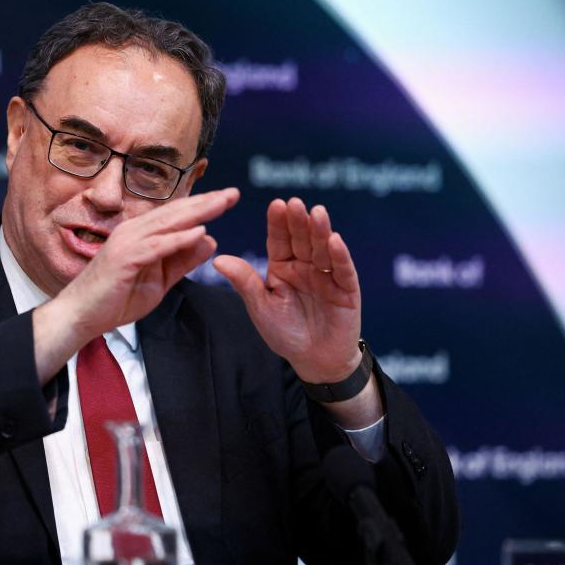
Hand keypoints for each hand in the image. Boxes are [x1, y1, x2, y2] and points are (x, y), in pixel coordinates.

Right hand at [58, 187, 238, 337]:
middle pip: (176, 212)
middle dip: (206, 202)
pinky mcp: (125, 258)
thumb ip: (182, 260)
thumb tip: (210, 239)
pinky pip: (157, 246)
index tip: (229, 198)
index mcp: (141, 234)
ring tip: (222, 203)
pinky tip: (199, 231)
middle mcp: (134, 231)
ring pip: (168, 223)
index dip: (203, 205)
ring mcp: (128, 242)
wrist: (81, 316)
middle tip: (234, 193)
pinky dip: (178, 238)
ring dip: (197, 212)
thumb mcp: (159, 280)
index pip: (177, 215)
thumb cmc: (115, 299)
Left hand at [213, 197, 361, 383]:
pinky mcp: (346, 289)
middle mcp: (305, 266)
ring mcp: (327, 275)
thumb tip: (218, 259)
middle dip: (298, 221)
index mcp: (282, 267)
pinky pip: (343, 270)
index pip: (279, 240)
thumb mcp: (260, 307)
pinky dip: (339, 256)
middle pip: (302, 239)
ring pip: (323, 249)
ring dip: (320, 231)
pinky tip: (334, 240)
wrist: (314, 361)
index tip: (276, 205)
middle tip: (295, 203)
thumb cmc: (284, 332)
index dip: (278, 223)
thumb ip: (244, 282)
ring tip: (317, 212)